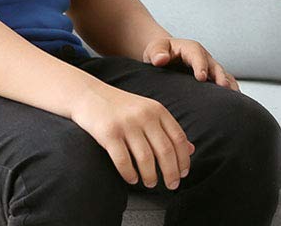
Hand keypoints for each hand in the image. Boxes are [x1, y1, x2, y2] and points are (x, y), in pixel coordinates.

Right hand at [69, 81, 194, 189]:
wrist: (90, 95)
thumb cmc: (122, 107)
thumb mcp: (149, 112)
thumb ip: (168, 129)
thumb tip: (190, 150)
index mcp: (157, 109)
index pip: (178, 137)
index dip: (183, 158)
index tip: (184, 173)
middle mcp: (145, 115)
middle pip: (165, 150)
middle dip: (171, 172)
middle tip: (172, 185)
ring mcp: (126, 123)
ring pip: (146, 158)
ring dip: (151, 176)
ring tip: (151, 183)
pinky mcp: (108, 133)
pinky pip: (123, 160)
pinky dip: (130, 173)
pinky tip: (132, 179)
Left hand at [143, 36, 239, 91]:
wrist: (165, 56)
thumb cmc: (160, 53)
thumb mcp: (155, 49)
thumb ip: (157, 52)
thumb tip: (161, 59)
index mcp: (190, 49)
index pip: (197, 55)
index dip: (201, 65)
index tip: (202, 77)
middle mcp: (204, 58)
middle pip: (215, 66)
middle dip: (220, 76)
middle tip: (224, 88)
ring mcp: (210, 69)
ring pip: (223, 76)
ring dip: (229, 86)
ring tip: (234, 100)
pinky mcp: (212, 80)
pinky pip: (224, 85)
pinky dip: (230, 94)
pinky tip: (232, 107)